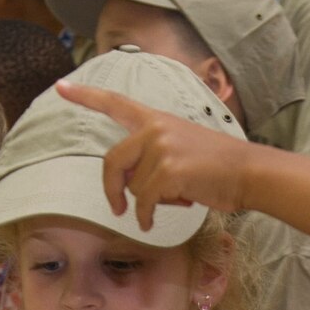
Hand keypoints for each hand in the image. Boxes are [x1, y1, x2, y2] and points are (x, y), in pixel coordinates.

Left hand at [55, 81, 255, 232]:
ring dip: (148, 202)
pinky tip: (153, 222)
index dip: (86, 96)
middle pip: (112, 161)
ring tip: (175, 198)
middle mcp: (155, 128)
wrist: (248, 172)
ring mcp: (161, 148)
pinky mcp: (168, 170)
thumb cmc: (216, 167)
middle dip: (112, 189)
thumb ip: (152, 155)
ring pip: (133, 187)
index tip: (61, 87)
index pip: (116, 103)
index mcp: (156, 119)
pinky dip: (146, 217)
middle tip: (117, 209)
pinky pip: (144, 202)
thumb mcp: (182, 147)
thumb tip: (131, 184)